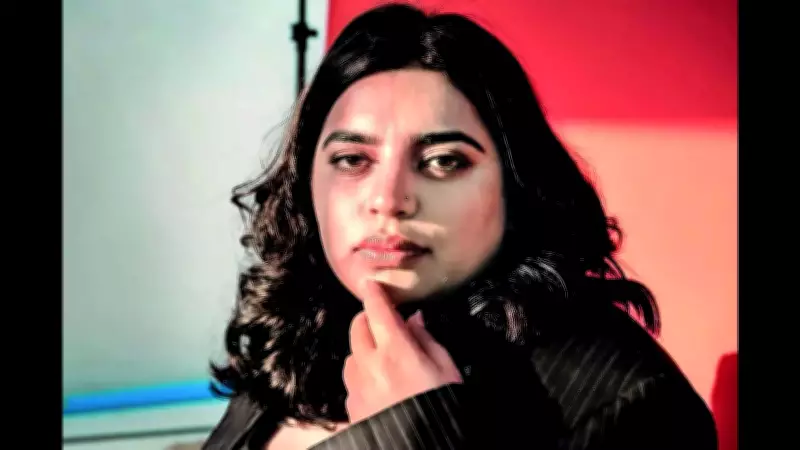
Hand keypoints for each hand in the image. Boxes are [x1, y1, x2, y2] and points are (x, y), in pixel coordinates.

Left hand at [343, 278, 462, 423]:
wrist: (425, 447)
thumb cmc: (443, 406)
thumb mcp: (447, 368)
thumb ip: (427, 340)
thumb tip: (414, 320)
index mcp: (396, 349)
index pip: (377, 309)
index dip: (374, 293)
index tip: (371, 283)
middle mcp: (370, 364)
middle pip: (357, 327)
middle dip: (367, 319)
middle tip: (382, 321)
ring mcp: (357, 387)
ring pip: (351, 355)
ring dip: (363, 349)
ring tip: (382, 358)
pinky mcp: (352, 408)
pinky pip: (351, 382)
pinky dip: (361, 377)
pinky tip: (378, 386)